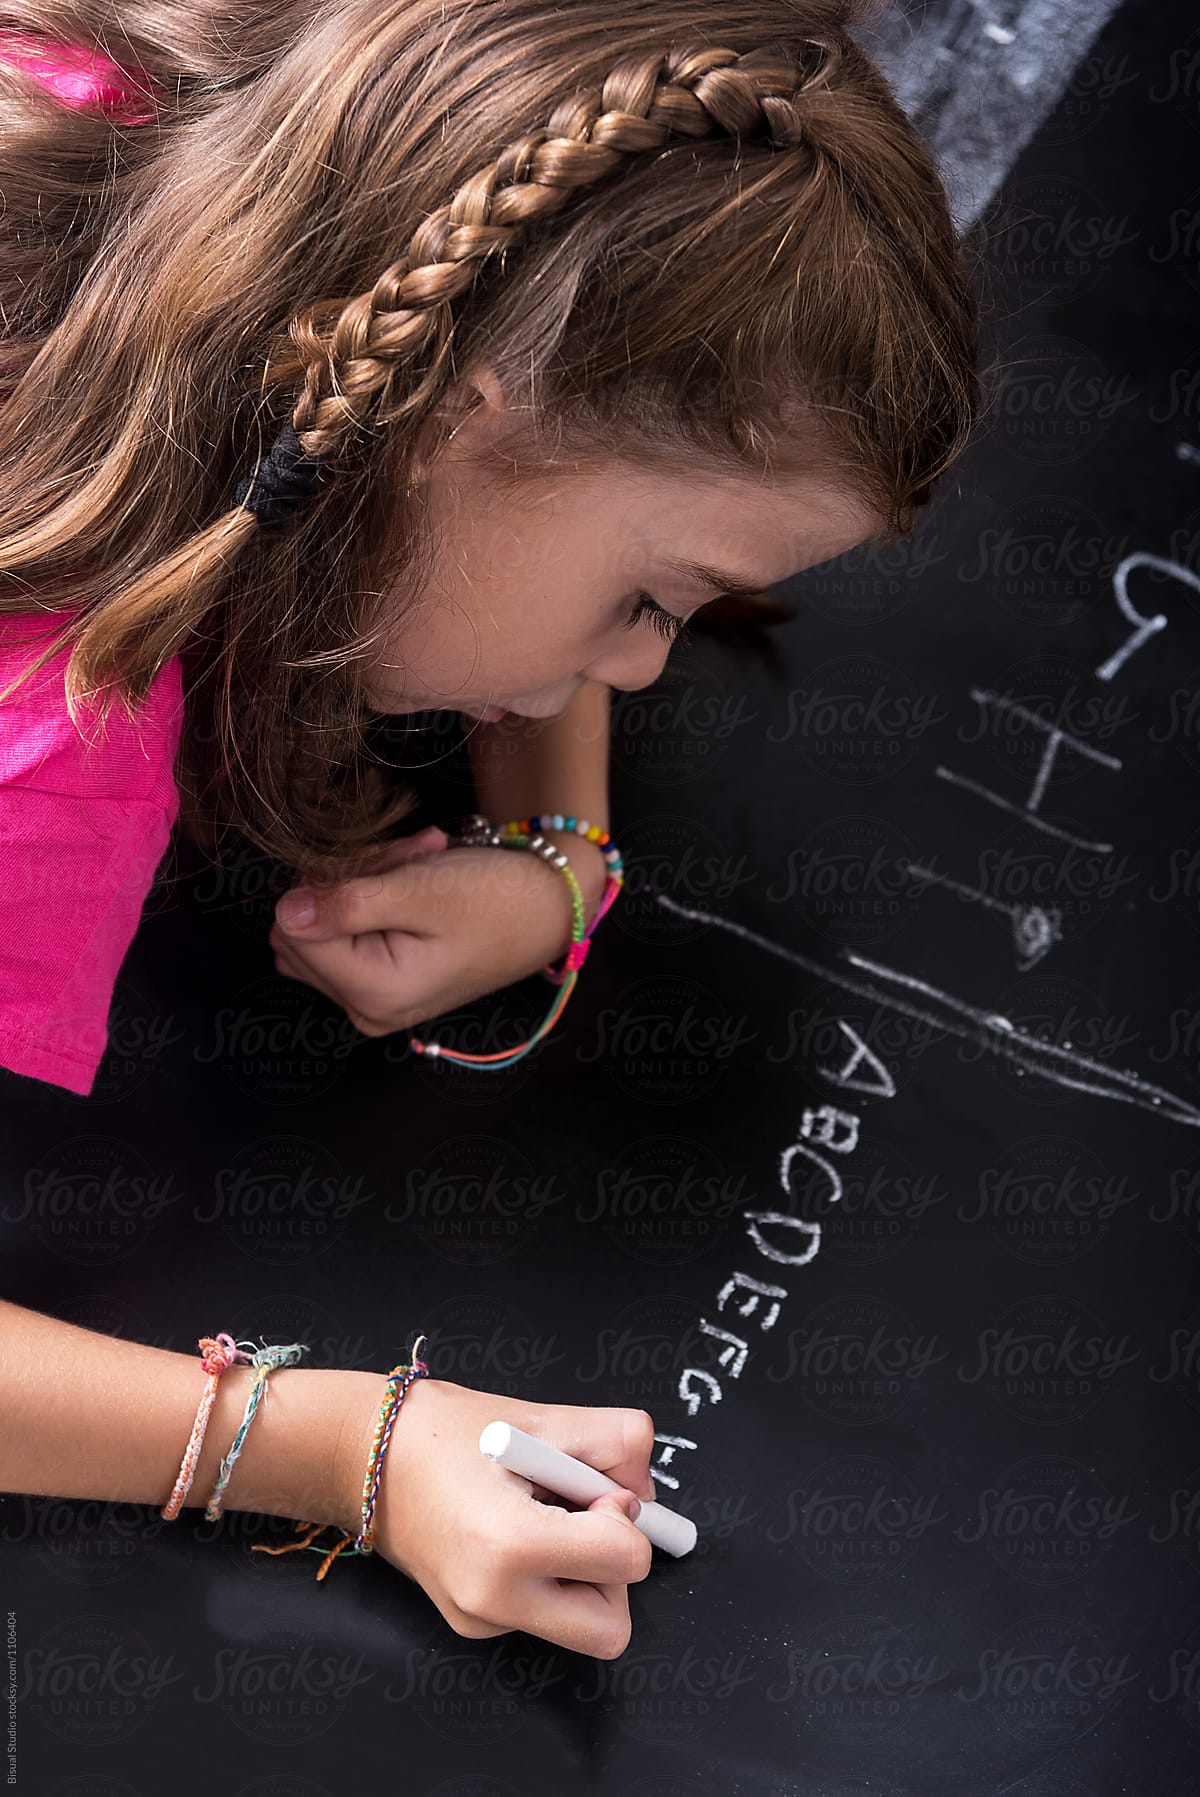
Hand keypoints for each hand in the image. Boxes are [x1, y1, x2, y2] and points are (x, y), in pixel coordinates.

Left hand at [269, 826, 600, 1037]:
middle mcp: (364, 1008)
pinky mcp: (379, 983)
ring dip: (361, 881)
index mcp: (373, 993)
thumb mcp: (421, 892)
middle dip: (348, 880)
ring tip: (418, 863)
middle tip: (410, 855)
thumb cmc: (496, 899)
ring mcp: (370, 1000)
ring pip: (320, 923)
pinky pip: (343, 931)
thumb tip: (285, 911)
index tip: (393, 855)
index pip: (296, 928)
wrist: (548, 908)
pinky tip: (413, 879)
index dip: (334, 880)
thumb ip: (347, 904)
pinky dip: (371, 896)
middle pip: (303, 929)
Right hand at [333, 1376, 657, 1657]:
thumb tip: (644, 1491)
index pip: (626, 1562)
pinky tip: (512, 1530)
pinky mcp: (471, 1624)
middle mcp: (493, 1601)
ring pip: (579, 1623)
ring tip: (539, 1513)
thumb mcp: (541, 1417)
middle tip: (580, 1515)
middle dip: (613, 1571)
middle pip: (610, 1628)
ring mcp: (479, 1621)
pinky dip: (547, 1575)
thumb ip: (616, 1442)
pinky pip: (541, 1614)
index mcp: (510, 1547)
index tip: (591, 1487)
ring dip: (581, 1573)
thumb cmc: (442, 1431)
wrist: (363, 1456)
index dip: (624, 1517)